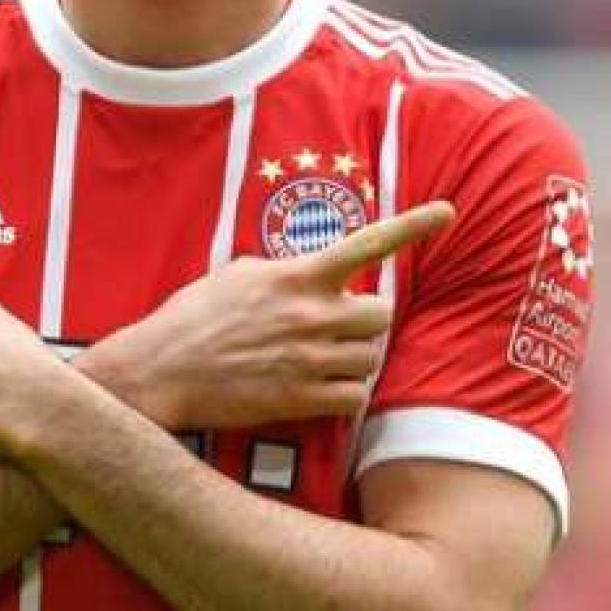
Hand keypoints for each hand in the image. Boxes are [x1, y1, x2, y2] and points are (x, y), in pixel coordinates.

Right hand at [79, 201, 454, 429]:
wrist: (163, 369)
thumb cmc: (195, 316)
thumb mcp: (237, 274)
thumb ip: (283, 272)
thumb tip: (309, 275)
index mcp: (295, 276)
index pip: (366, 243)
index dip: (411, 226)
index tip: (448, 211)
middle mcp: (310, 314)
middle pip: (381, 315)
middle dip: (367, 322)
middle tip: (339, 327)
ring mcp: (309, 358)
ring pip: (369, 358)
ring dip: (353, 358)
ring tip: (317, 358)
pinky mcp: (302, 399)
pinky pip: (354, 396)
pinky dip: (343, 393)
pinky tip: (315, 387)